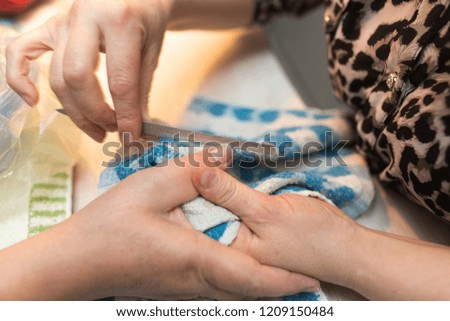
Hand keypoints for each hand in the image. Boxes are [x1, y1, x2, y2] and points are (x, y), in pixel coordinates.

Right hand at [0, 152, 317, 299]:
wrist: (77, 261)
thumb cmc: (111, 226)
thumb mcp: (153, 185)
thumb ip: (195, 171)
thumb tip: (224, 158)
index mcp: (196, 257)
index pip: (251, 276)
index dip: (284, 281)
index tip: (310, 280)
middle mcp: (196, 280)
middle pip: (247, 289)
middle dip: (279, 286)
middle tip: (305, 279)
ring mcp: (185, 287)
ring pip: (232, 290)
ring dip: (259, 283)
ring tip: (282, 274)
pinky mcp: (175, 286)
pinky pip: (214, 286)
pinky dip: (236, 278)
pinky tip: (238, 263)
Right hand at [6, 0, 172, 141]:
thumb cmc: (146, 19)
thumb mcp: (152, 51)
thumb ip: (142, 89)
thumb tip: (137, 128)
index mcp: (119, 22)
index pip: (120, 81)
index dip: (126, 116)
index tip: (132, 137)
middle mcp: (86, 19)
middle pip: (78, 79)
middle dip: (95, 114)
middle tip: (112, 131)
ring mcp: (63, 22)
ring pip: (56, 75)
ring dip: (75, 111)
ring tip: (98, 130)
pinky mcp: (50, 26)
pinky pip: (20, 50)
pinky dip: (19, 77)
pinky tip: (33, 100)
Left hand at [192, 166, 362, 287]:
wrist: (347, 246)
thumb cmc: (314, 237)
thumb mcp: (268, 212)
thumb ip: (231, 194)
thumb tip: (200, 174)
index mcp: (230, 246)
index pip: (196, 216)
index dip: (189, 188)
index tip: (185, 162)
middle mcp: (233, 241)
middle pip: (207, 207)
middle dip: (204, 181)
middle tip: (198, 153)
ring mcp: (245, 231)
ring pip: (223, 201)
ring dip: (220, 181)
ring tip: (211, 157)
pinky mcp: (257, 221)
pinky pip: (238, 200)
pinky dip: (235, 185)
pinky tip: (228, 170)